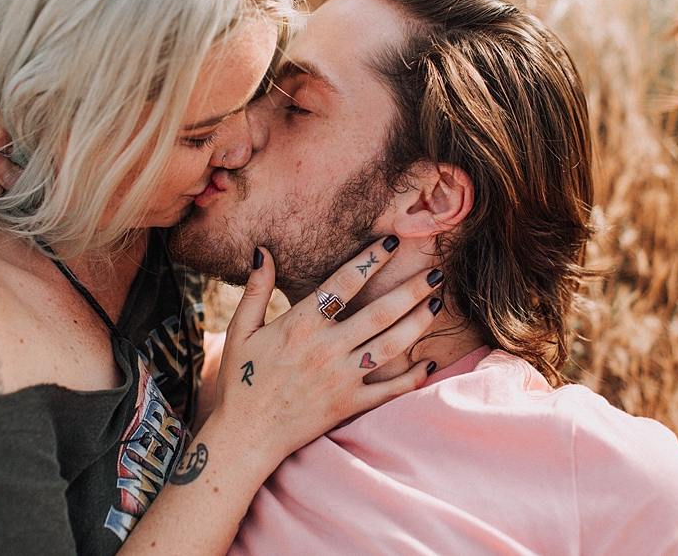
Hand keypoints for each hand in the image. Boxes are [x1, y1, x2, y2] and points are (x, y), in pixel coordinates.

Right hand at [206, 237, 440, 469]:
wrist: (244, 436)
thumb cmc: (240, 380)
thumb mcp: (241, 330)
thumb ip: (256, 289)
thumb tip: (262, 250)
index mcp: (300, 324)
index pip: (344, 282)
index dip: (370, 259)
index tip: (391, 241)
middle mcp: (326, 348)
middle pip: (380, 312)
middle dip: (412, 289)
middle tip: (436, 271)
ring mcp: (341, 378)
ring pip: (391, 346)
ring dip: (418, 323)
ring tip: (438, 304)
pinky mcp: (349, 405)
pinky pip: (388, 390)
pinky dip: (412, 378)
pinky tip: (429, 362)